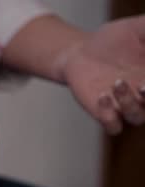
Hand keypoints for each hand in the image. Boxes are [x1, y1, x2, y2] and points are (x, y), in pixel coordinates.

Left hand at [61, 15, 144, 134]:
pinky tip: (102, 96)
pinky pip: (113, 126)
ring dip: (130, 102)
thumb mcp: (137, 28)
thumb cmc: (112, 40)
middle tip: (143, 85)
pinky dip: (110, 117)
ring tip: (117, 82)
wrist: (80, 53)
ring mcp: (125, 106)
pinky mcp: (104, 113)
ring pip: (137, 117)